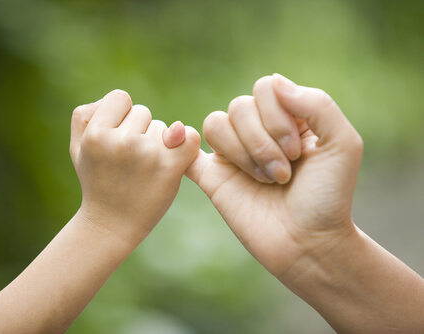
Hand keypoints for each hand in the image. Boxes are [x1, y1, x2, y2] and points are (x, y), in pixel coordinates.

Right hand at [71, 89, 199, 244]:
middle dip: (138, 131)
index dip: (120, 116)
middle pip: (143, 112)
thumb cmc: (96, 180)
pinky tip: (175, 158)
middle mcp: (122, 142)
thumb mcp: (77, 146)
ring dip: (158, 143)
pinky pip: (189, 137)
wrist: (111, 224)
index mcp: (96, 135)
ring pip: (164, 127)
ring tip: (142, 169)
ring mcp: (147, 155)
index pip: (120, 97)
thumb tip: (125, 102)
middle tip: (128, 159)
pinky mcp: (170, 168)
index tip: (116, 137)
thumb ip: (86, 114)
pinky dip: (186, 144)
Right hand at [186, 74, 362, 277]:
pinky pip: (187, 148)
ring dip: (243, 153)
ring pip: (216, 123)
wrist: (308, 243)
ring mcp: (233, 153)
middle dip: (263, 142)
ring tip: (265, 180)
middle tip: (284, 173)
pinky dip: (184, 144)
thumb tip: (274, 82)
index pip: (266, 88)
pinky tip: (211, 159)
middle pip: (239, 106)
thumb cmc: (329, 197)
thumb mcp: (343, 144)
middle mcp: (258, 130)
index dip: (277, 117)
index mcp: (287, 117)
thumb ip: (316, 104)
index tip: (297, 153)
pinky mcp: (212, 176)